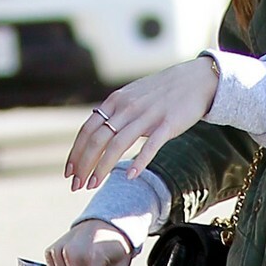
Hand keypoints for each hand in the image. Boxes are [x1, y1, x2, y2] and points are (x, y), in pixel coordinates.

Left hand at [65, 55, 217, 193]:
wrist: (196, 80)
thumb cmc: (162, 92)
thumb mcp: (133, 97)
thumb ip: (116, 113)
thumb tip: (99, 135)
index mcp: (116, 101)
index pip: (88, 129)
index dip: (76, 152)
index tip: (69, 172)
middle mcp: (127, 107)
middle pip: (97, 139)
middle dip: (83, 165)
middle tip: (76, 186)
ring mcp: (147, 115)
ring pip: (117, 144)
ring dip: (102, 167)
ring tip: (93, 185)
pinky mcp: (168, 124)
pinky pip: (150, 146)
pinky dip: (138, 162)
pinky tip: (129, 177)